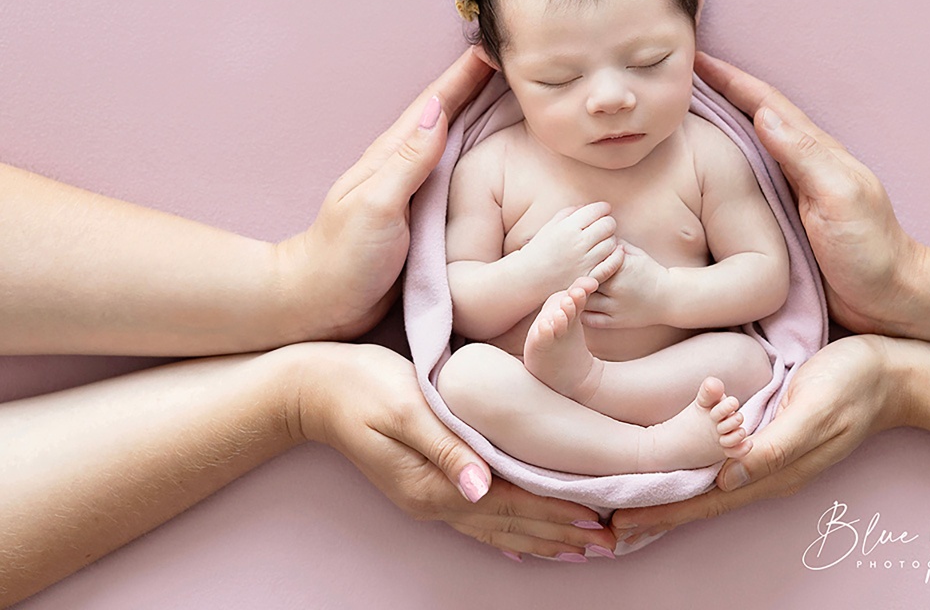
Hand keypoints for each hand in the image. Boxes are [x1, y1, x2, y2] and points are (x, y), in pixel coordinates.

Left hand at [277, 48, 493, 341]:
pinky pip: (459, 176)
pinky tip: (496, 156)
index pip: (436, 104)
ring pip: (457, 143)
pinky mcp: (423, 217)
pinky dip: (480, 156)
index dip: (466, 74)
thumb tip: (437, 109)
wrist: (319, 303)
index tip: (497, 43)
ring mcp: (414, 191)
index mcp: (393, 156)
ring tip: (516, 96)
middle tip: (517, 59)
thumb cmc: (343, 257)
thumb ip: (408, 160)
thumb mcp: (377, 205)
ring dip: (483, 116)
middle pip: (450, 114)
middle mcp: (405, 167)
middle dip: (481, 84)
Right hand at [294, 342, 614, 558]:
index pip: (510, 504)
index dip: (554, 512)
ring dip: (540, 539)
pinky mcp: (425, 486)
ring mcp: (428, 499)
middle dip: (559, 534)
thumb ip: (444, 447)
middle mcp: (435, 501)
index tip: (596, 519)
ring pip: (496, 528)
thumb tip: (478, 488)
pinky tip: (523, 546)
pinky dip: (507, 534)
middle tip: (609, 543)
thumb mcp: (404, 408)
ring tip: (581, 549)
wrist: (312, 389)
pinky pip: (477, 520)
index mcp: (434, 484)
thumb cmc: (361, 387)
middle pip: (509, 525)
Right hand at [519, 202, 624, 292]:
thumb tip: (588, 207)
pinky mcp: (589, 277)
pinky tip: (616, 252)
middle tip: (604, 226)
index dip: (603, 208)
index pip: (597, 210)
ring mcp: (585, 262)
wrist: (527, 279)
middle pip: (608, 225)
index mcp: (568, 227)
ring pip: (612, 243)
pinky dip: (617, 256)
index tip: (604, 210)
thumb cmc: (538, 250)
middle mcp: (578, 243)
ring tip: (603, 241)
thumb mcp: (550, 226)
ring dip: (611, 239)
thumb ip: (569, 213)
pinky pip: (612, 264)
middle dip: (608, 222)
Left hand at [581, 241, 669, 328]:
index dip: (580, 262)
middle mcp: (616, 288)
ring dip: (577, 297)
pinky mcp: (616, 322)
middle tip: (566, 276)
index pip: (590, 263)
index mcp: (620, 268)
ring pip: (584, 302)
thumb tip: (595, 234)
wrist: (670, 297)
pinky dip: (582, 313)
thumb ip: (615, 243)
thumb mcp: (635, 253)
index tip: (574, 261)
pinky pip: (591, 320)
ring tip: (573, 291)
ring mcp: (616, 307)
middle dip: (575, 280)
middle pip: (584, 282)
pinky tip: (581, 306)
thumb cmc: (650, 271)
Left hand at [608, 335, 910, 542]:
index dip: (663, 513)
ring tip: (626, 497)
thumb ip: (775, 448)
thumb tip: (727, 479)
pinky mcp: (768, 433)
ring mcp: (768, 454)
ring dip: (669, 491)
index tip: (620, 523)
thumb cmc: (855, 384)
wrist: (893, 370)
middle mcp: (766, 470)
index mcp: (773, 471)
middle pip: (700, 499)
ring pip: (708, 482)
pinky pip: (721, 459)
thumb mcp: (815, 410)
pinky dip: (691, 466)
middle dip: (655, 510)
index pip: (706, 502)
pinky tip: (675, 462)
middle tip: (605, 518)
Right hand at [695, 51, 926, 334]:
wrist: (890, 302)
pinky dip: (714, 172)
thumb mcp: (841, 197)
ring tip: (672, 119)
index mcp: (811, 153)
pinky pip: (737, 188)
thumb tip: (763, 113)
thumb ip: (805, 156)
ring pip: (739, 152)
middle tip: (671, 80)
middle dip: (712, 95)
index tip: (693, 58)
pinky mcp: (777, 224)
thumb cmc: (871, 250)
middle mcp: (795, 167)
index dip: (728, 79)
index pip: (763, 104)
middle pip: (746, 119)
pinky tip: (694, 176)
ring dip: (709, 131)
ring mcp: (787, 195)